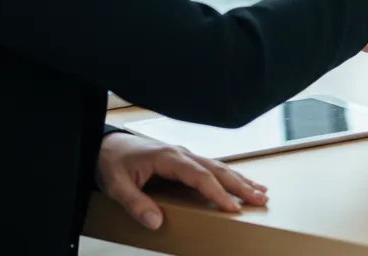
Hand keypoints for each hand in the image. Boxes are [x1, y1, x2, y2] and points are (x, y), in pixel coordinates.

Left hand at [95, 131, 266, 229]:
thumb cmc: (112, 162)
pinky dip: (230, 176)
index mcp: (168, 158)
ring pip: (219, 167)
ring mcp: (185, 155)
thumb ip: (136, 203)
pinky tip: (241, 183)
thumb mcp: (116, 185)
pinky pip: (211, 168)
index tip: (232, 207)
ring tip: (261, 192)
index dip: (217, 192)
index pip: (199, 176)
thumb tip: (156, 221)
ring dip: (240, 180)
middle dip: (240, 185)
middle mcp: (181, 154)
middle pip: (217, 169)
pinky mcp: (184, 161)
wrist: (106, 145)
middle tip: (260, 199)